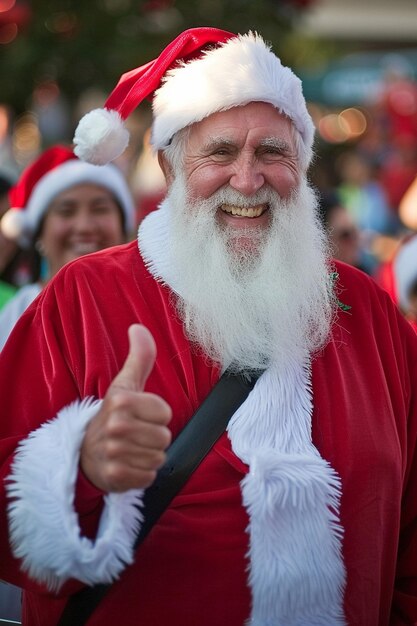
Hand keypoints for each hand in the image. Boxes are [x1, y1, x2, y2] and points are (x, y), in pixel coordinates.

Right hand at [80, 324, 171, 491]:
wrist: (83, 451)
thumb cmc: (112, 414)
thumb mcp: (125, 384)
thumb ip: (140, 357)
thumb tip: (139, 328)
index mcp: (121, 400)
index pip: (165, 413)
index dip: (156, 415)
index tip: (139, 415)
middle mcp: (116, 426)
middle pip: (164, 437)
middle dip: (153, 438)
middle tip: (134, 434)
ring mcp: (114, 453)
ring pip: (158, 458)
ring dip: (148, 455)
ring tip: (131, 448)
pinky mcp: (115, 476)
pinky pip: (148, 476)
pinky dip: (141, 473)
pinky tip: (127, 464)